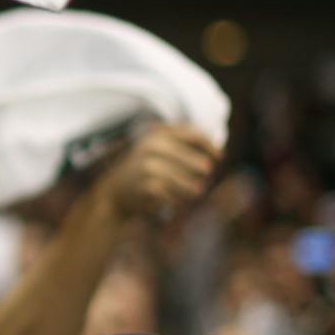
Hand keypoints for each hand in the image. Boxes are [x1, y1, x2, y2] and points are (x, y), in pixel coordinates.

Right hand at [98, 124, 221, 221]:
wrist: (114, 191)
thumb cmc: (146, 169)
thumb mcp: (159, 149)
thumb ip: (184, 146)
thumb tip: (219, 151)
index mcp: (158, 133)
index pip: (196, 136)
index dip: (212, 147)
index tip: (220, 157)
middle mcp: (154, 147)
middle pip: (201, 166)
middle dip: (204, 175)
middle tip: (203, 180)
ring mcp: (150, 167)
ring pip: (191, 185)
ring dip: (194, 191)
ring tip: (194, 192)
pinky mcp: (149, 187)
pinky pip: (178, 198)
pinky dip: (179, 201)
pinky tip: (173, 200)